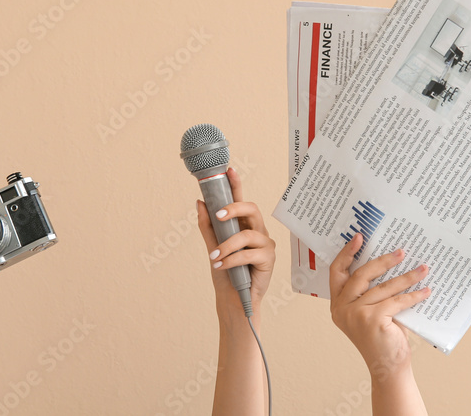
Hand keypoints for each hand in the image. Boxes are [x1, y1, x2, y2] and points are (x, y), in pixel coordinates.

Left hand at [196, 167, 274, 319]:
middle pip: (251, 209)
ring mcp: (265, 244)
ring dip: (227, 246)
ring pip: (247, 234)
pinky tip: (222, 266)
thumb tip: (200, 203)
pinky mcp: (269, 259)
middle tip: (218, 216)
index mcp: (244, 226)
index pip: (241, 200)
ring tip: (214, 257)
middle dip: (234, 208)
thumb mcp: (212, 248)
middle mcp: (257, 231)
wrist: (233, 301)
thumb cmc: (225, 275)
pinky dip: (231, 260)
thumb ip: (207, 226)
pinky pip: (249, 253)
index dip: (237, 184)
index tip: (229, 170)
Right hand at [330, 233, 429, 381]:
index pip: (337, 272)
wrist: (388, 368)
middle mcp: (342, 309)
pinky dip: (413, 295)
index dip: (347, 253)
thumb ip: (372, 292)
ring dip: (406, 277)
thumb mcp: (370, 311)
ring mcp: (355, 314)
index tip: (359, 237)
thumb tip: (390, 262)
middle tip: (402, 251)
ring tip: (422, 269)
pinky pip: (396, 301)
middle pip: (361, 274)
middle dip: (383, 261)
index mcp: (337, 304)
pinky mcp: (372, 320)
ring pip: (383, 288)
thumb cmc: (382, 338)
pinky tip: (425, 291)